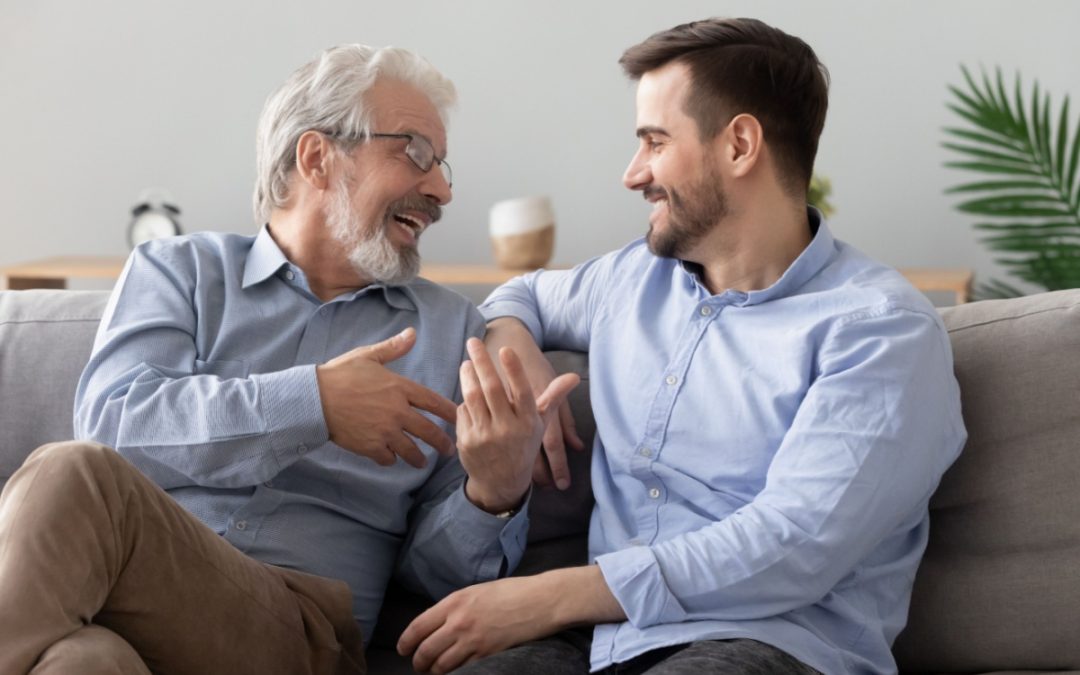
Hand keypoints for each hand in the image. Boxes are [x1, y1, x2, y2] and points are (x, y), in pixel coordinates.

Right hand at [316, 327, 456, 467]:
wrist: (314, 398)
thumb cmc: (340, 374)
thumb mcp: (368, 356)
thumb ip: (393, 348)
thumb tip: (412, 333)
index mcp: (400, 388)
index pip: (434, 402)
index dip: (450, 412)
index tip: (460, 418)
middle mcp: (397, 412)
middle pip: (429, 431)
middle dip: (442, 443)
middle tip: (450, 450)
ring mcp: (385, 431)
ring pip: (411, 450)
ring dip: (419, 458)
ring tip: (423, 462)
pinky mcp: (371, 446)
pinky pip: (388, 458)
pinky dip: (391, 460)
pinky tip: (392, 458)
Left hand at [397, 566, 624, 673]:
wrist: (540, 601)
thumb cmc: (511, 592)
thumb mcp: (477, 591)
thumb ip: (456, 607)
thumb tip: (439, 623)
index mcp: (454, 602)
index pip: (418, 626)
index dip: (406, 642)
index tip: (403, 649)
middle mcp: (459, 622)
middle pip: (425, 651)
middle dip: (418, 662)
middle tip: (419, 665)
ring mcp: (473, 641)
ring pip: (441, 666)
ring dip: (434, 672)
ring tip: (435, 672)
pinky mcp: (488, 655)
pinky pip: (463, 671)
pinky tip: (456, 673)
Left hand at [457, 338, 578, 512]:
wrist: (502, 483)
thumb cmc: (523, 446)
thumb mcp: (540, 424)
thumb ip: (553, 397)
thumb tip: (574, 377)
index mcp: (527, 422)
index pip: (521, 392)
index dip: (514, 370)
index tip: (505, 349)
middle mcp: (507, 429)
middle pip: (492, 389)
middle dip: (482, 362)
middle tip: (474, 341)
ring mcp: (486, 436)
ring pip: (473, 397)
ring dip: (468, 376)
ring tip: (466, 362)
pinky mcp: (468, 441)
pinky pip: (463, 412)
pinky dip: (464, 399)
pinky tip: (465, 389)